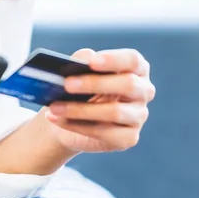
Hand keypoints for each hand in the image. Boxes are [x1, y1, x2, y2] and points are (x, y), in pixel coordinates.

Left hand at [41, 48, 155, 153]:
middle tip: (66, 84)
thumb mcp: (78, 71)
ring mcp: (139, 115)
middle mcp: (143, 91)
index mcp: (136, 68)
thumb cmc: (79, 88)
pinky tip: (58, 120)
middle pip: (128, 84)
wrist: (69, 117)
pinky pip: (106, 133)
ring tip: (55, 106)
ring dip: (80, 109)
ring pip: (115, 112)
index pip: (133, 60)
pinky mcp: (129, 137)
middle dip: (95, 83)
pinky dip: (78, 127)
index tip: (92, 62)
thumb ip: (81, 62)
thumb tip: (80, 63)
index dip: (113, 60)